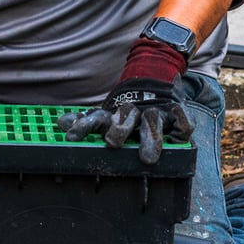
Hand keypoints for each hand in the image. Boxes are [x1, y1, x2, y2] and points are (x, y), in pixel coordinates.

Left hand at [57, 38, 193, 164]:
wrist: (153, 84)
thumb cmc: (124, 114)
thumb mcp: (103, 117)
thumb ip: (84, 122)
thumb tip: (61, 122)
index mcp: (112, 114)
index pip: (95, 119)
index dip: (82, 127)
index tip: (71, 137)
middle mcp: (133, 112)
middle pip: (125, 117)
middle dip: (119, 130)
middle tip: (112, 144)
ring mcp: (155, 112)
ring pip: (153, 121)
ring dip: (151, 138)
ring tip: (148, 159)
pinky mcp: (176, 112)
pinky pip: (183, 120)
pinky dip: (182, 128)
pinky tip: (178, 139)